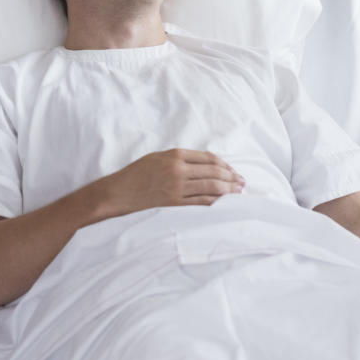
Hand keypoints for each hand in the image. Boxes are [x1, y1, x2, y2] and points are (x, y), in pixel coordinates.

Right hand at [96, 148, 244, 218]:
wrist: (117, 194)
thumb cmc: (135, 175)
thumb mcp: (157, 158)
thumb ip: (179, 159)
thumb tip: (204, 165)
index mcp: (175, 155)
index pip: (208, 158)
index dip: (224, 165)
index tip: (233, 170)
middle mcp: (178, 170)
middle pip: (213, 172)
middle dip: (231, 177)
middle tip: (242, 182)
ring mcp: (177, 188)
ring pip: (211, 188)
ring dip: (228, 190)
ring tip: (238, 192)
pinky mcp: (174, 204)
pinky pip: (201, 203)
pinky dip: (215, 203)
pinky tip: (224, 204)